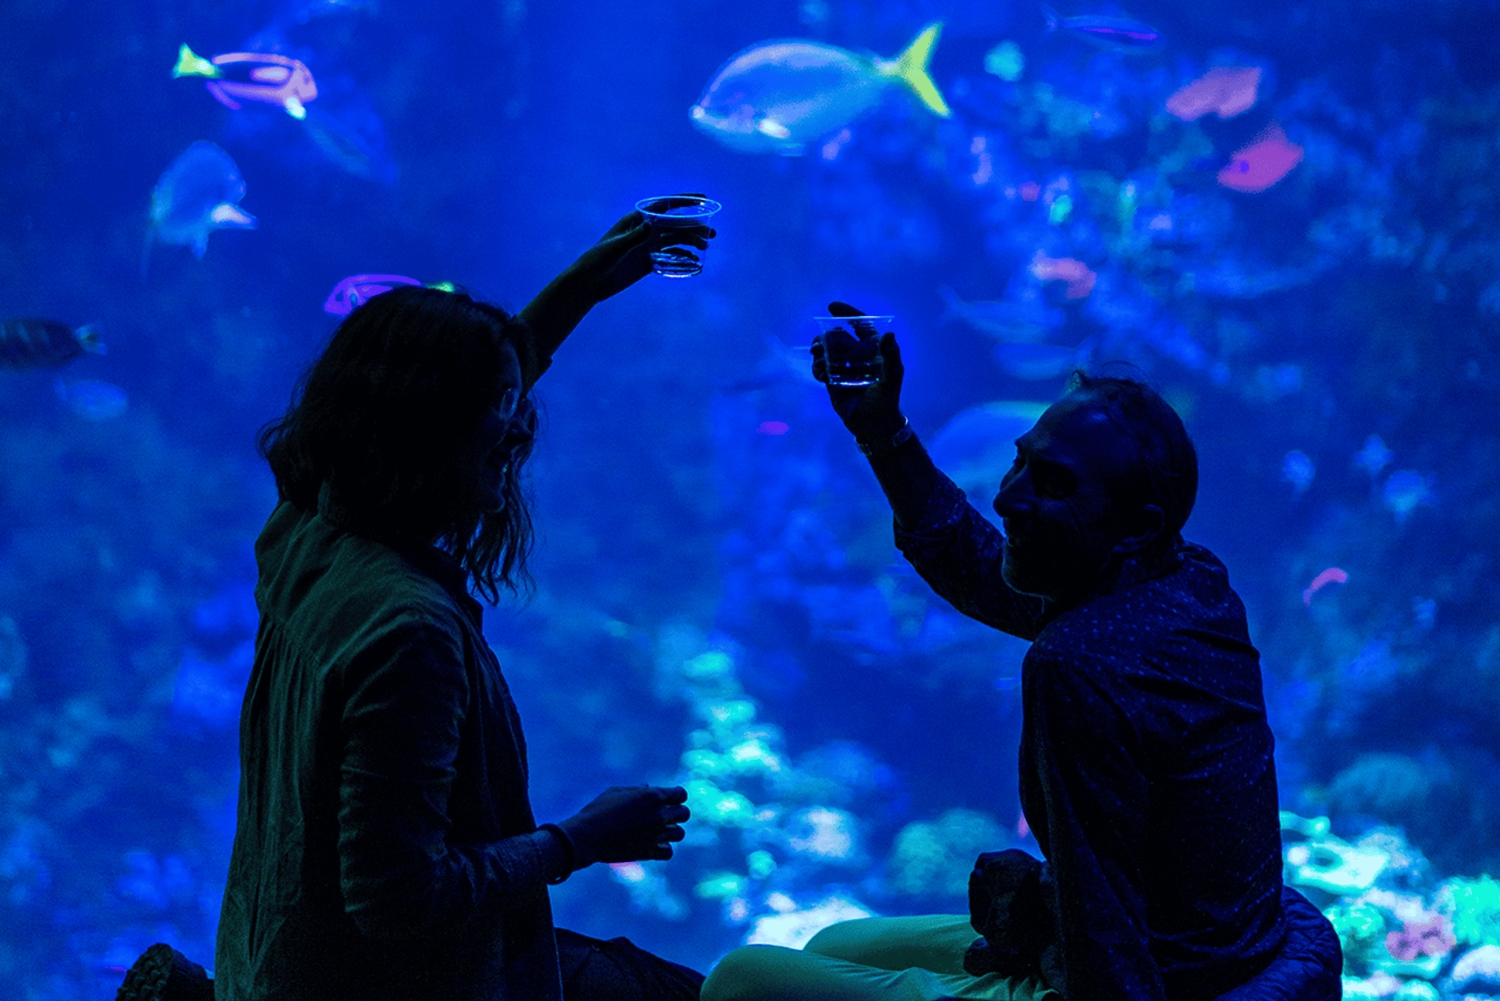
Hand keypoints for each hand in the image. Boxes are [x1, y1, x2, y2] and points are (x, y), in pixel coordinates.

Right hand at [555, 785, 689, 867]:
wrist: (586, 837)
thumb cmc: (597, 810)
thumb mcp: (615, 792)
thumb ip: (636, 789)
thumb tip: (649, 787)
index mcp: (651, 796)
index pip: (681, 794)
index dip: (676, 795)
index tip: (668, 799)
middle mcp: (657, 815)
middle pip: (684, 813)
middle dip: (677, 813)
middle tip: (664, 815)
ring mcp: (654, 835)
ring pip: (679, 834)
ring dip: (671, 831)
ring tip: (659, 830)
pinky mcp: (648, 852)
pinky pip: (669, 852)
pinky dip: (664, 848)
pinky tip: (654, 844)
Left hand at [571, 196, 716, 303]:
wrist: (590, 283)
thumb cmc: (598, 261)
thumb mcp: (616, 248)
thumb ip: (633, 237)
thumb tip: (651, 225)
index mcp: (636, 220)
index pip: (664, 205)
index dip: (684, 201)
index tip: (703, 199)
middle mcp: (644, 231)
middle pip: (675, 224)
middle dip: (695, 226)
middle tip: (712, 234)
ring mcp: (647, 246)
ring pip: (675, 240)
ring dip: (692, 241)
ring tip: (706, 247)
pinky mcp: (648, 262)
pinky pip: (670, 257)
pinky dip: (683, 257)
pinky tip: (695, 262)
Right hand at [811, 300, 906, 442]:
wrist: (874, 424)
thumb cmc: (887, 399)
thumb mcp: (892, 377)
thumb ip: (891, 356)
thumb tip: (889, 334)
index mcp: (873, 349)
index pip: (860, 324)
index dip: (846, 313)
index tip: (831, 307)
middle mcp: (858, 355)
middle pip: (837, 336)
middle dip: (825, 336)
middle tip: (818, 344)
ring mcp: (844, 367)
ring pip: (826, 350)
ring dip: (818, 351)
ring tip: (817, 359)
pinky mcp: (833, 380)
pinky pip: (820, 367)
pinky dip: (816, 368)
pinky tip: (820, 374)